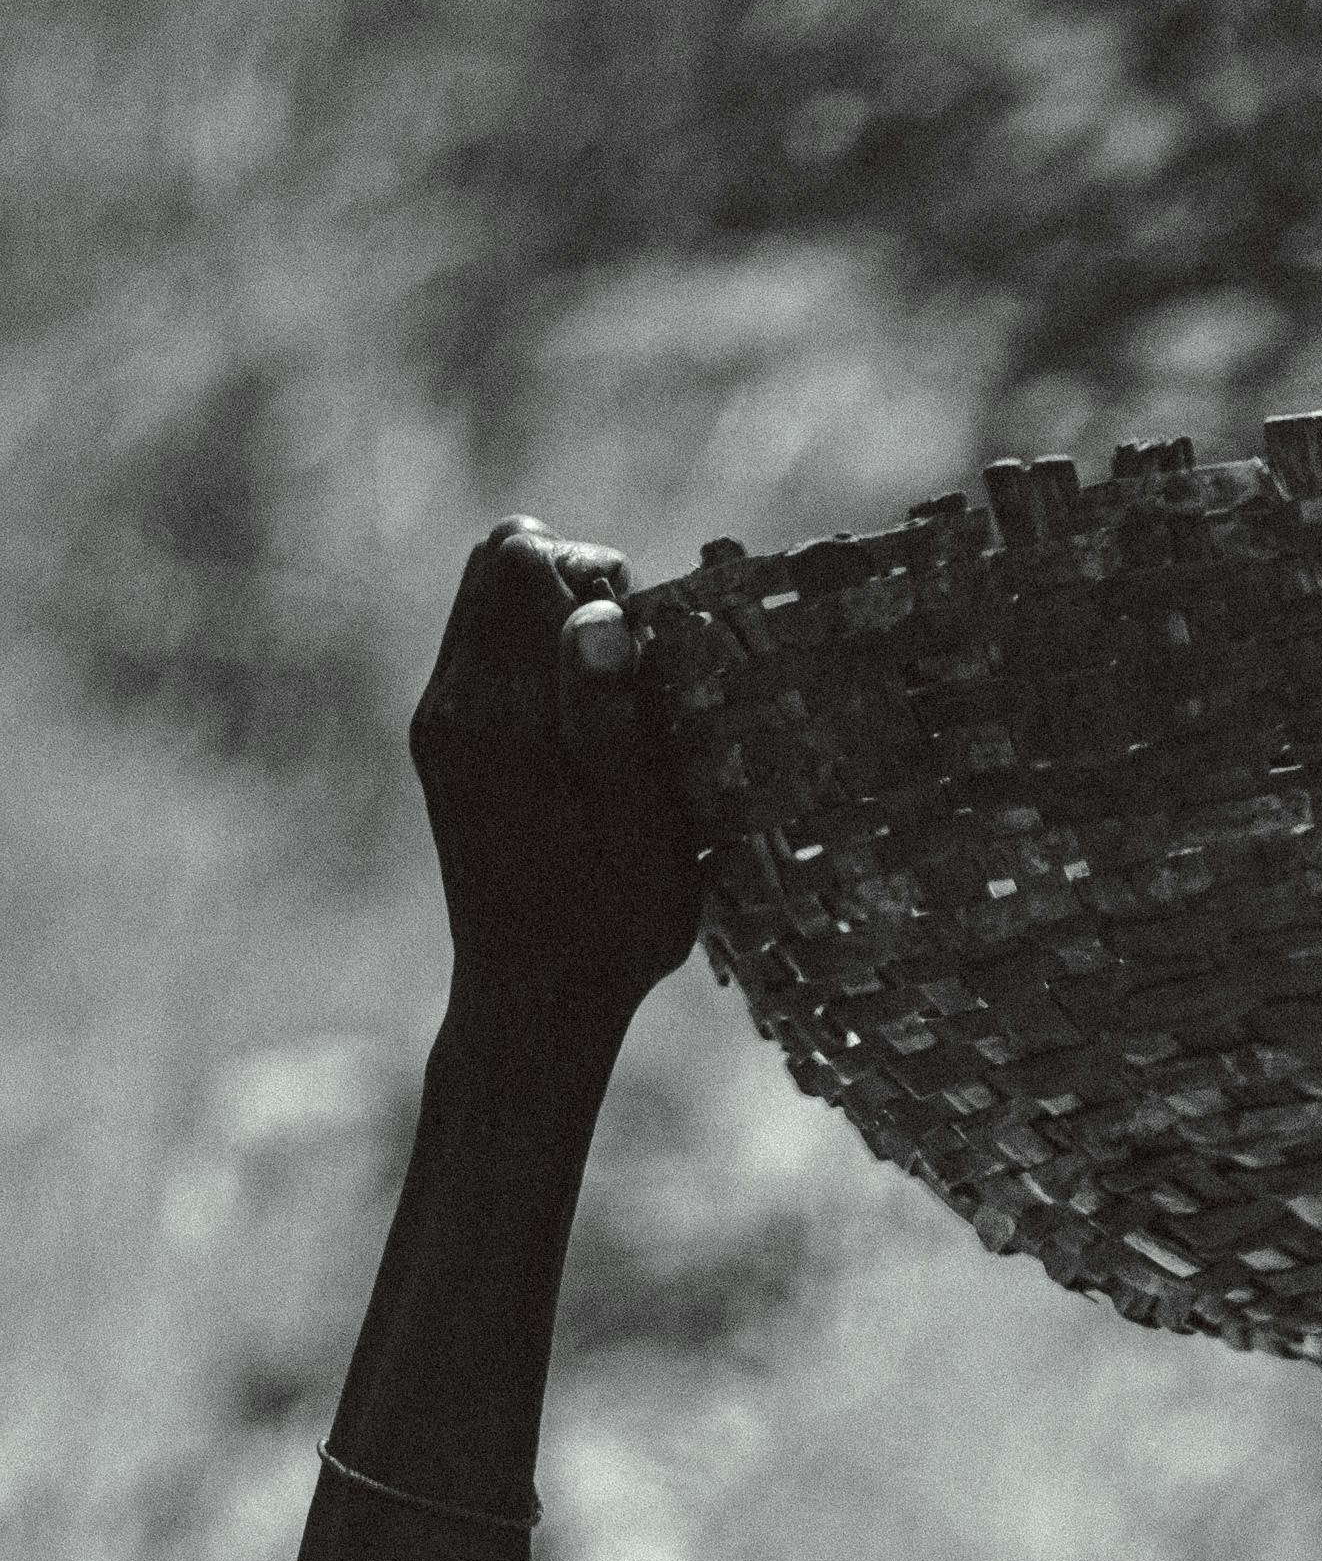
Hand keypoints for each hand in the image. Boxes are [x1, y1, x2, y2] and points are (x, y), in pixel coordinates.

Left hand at [407, 521, 699, 1035]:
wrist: (530, 1002)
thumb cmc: (610, 931)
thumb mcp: (644, 837)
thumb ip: (617, 721)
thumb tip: (597, 614)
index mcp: (501, 722)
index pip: (525, 561)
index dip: (596, 576)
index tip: (639, 651)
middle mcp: (452, 706)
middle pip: (497, 558)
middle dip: (572, 580)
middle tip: (624, 667)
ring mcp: (438, 720)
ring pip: (485, 594)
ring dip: (554, 616)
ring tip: (603, 696)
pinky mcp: (441, 738)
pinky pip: (483, 645)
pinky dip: (536, 653)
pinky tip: (575, 722)